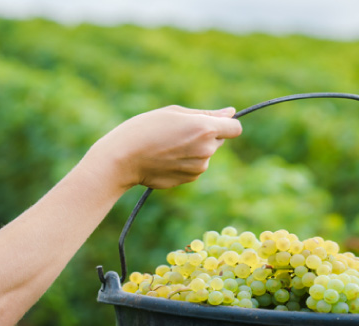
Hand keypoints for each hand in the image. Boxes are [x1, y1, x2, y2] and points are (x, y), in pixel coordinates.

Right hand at [83, 105, 242, 190]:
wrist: (123, 159)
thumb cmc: (145, 129)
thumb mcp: (174, 113)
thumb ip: (206, 114)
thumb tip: (231, 112)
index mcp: (205, 129)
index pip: (235, 128)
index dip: (226, 124)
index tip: (214, 122)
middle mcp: (207, 150)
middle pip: (218, 140)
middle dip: (205, 135)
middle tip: (177, 132)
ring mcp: (199, 167)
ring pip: (205, 155)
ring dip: (194, 149)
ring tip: (167, 145)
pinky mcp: (190, 179)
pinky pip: (194, 167)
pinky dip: (185, 162)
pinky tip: (165, 158)